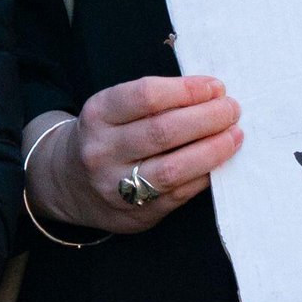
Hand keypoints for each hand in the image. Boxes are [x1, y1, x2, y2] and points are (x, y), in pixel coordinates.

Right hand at [26, 77, 243, 235]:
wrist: (67, 183)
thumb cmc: (106, 135)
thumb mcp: (113, 109)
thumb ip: (154, 101)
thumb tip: (212, 94)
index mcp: (98, 114)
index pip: (147, 96)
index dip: (187, 90)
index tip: (216, 87)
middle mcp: (103, 151)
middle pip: (163, 132)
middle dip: (207, 118)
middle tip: (232, 109)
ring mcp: (116, 187)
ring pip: (173, 169)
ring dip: (212, 150)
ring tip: (234, 136)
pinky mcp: (135, 215)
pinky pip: (178, 194)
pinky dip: (204, 176)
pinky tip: (219, 162)